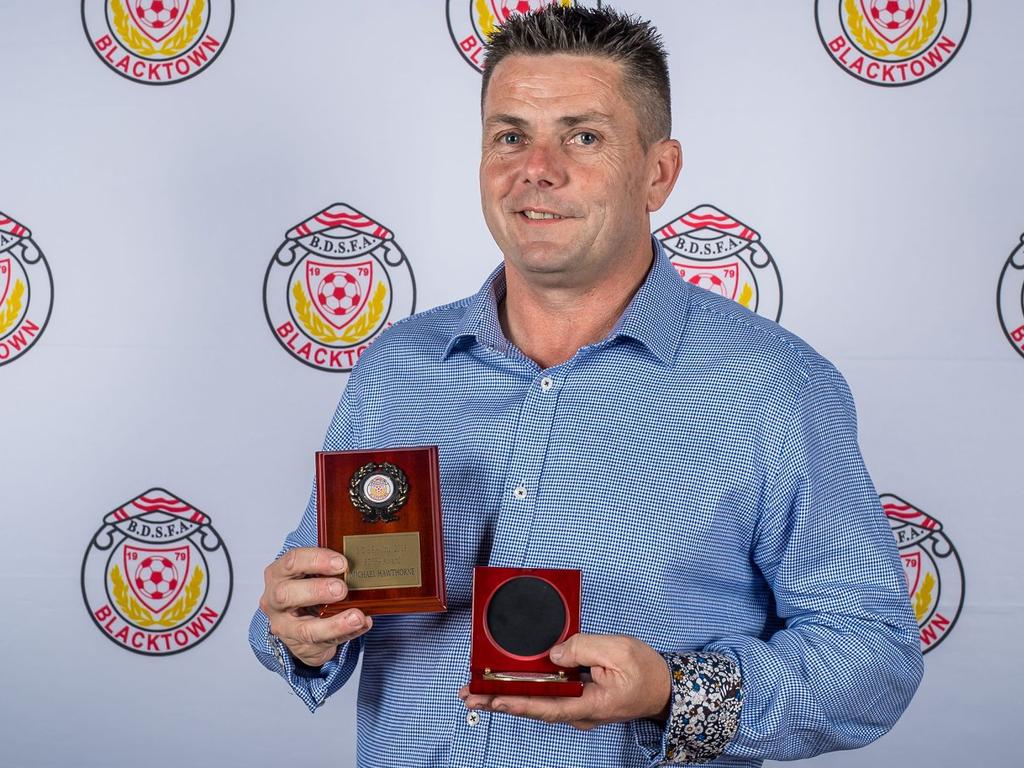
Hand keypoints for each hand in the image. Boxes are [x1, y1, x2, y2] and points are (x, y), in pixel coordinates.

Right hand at [259, 546, 371, 666]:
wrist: (297, 623)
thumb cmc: (306, 588)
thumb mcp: (310, 574)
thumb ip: (328, 569)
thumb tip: (360, 565)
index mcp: (278, 574)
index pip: (291, 562)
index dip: (317, 560)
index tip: (342, 563)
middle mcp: (274, 601)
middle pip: (286, 595)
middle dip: (317, 591)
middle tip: (342, 589)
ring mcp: (285, 627)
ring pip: (304, 630)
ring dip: (334, 623)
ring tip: (357, 617)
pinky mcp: (300, 647)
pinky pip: (323, 644)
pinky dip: (346, 634)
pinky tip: (361, 624)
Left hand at [459, 633, 670, 729]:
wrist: (665, 687)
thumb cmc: (645, 671)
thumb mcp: (617, 650)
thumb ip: (583, 648)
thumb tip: (553, 653)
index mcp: (590, 704)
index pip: (547, 706)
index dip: (517, 703)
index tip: (491, 700)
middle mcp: (579, 712)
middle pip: (534, 707)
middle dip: (499, 701)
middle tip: (468, 695)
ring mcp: (578, 707)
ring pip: (538, 701)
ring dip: (507, 694)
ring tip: (477, 690)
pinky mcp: (577, 698)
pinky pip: (548, 694)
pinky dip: (525, 688)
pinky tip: (506, 682)